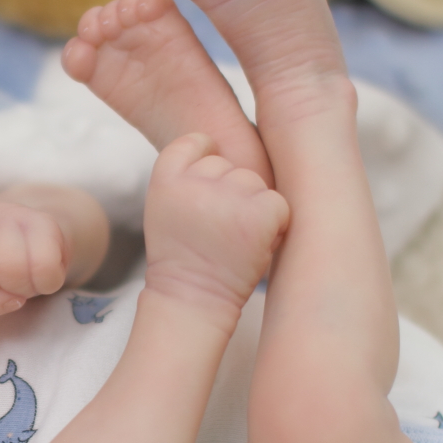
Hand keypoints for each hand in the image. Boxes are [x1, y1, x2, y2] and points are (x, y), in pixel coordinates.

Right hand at [143, 132, 288, 327]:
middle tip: (217, 229)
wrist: (193, 300)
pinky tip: (253, 244)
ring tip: (233, 239)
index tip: (206, 185)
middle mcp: (194, 184)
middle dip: (228, 191)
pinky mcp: (259, 214)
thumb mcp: (165, 208)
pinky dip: (273, 223)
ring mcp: (228, 197)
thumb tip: (219, 148)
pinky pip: (277, 202)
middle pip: (226, 164)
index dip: (205, 155)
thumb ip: (185, 176)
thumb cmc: (182, 256)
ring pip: (253, 181)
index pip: (192, 143)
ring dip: (251, 207)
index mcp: (165, 180)